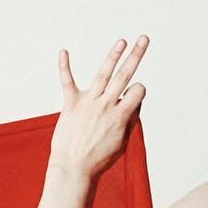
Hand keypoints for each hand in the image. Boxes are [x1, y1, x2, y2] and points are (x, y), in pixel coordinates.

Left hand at [49, 35, 148, 178]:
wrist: (73, 169)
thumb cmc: (98, 159)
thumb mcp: (122, 142)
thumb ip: (129, 121)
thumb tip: (134, 103)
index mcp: (120, 116)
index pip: (138, 91)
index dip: (139, 91)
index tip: (132, 99)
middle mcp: (105, 105)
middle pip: (124, 75)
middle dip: (136, 55)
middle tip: (144, 38)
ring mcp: (88, 103)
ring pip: (103, 74)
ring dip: (113, 55)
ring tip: (122, 41)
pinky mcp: (71, 105)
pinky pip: (67, 81)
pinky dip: (64, 66)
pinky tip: (63, 51)